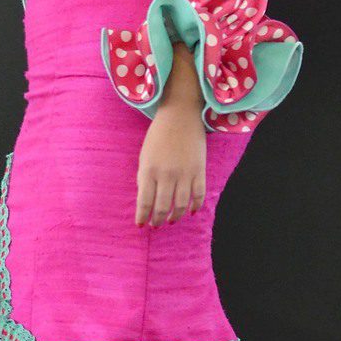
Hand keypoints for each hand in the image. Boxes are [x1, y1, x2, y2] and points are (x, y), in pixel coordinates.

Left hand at [136, 104, 206, 226]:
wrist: (180, 115)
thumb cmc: (158, 135)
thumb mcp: (145, 156)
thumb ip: (145, 178)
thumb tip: (147, 200)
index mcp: (149, 170)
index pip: (145, 202)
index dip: (143, 216)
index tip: (141, 225)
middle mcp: (166, 175)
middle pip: (162, 207)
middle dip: (158, 220)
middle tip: (156, 225)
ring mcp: (184, 173)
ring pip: (181, 205)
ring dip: (175, 216)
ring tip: (171, 221)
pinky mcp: (199, 170)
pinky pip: (198, 195)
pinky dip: (195, 206)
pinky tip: (190, 212)